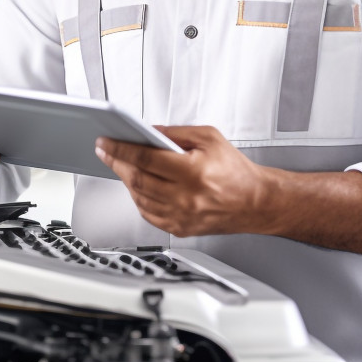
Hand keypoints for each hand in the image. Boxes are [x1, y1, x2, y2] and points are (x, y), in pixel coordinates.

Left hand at [94, 125, 265, 237]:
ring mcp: (181, 217)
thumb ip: (175, 133)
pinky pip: (148, 214)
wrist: (255, 202)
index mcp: (194, 172)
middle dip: (117, 163)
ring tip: (121, 165)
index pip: (146, 158)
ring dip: (126, 180)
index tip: (106, 143)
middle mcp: (186, 198)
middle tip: (106, 151)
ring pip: (139, 198)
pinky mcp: (179, 229)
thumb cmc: (235, 170)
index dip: (121, 149)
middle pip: (138, 180)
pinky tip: (137, 185)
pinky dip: (138, 198)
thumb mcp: (209, 137)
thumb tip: (148, 132)